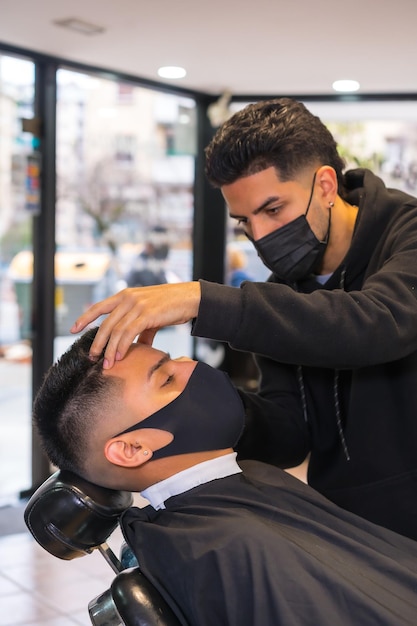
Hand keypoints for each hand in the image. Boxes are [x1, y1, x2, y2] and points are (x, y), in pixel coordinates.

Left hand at [70, 282, 200, 367]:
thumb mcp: (150, 315)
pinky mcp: (147, 314)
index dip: (84, 318)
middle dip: (97, 342)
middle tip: (91, 357)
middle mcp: (127, 298)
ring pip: (116, 330)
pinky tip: (118, 356)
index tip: (73, 329)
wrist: (189, 298)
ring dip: (109, 349)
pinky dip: (122, 346)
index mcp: (124, 295)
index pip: (98, 307)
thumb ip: (141, 330)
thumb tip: (138, 347)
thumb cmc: (171, 306)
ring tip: (106, 364)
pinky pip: (129, 333)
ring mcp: (137, 305)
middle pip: (105, 323)